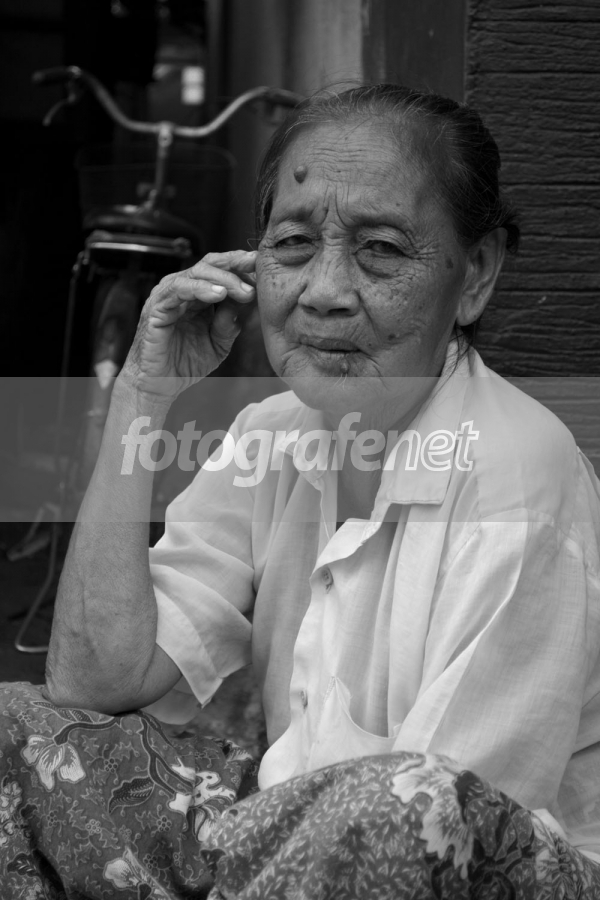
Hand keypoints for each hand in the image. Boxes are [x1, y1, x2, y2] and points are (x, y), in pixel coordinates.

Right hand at [119, 249, 256, 399]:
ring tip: (243, 291)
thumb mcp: (218, 345)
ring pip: (196, 272)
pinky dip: (200, 288)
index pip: (220, 270)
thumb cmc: (185, 364)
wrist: (160, 386)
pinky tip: (219, 294)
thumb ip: (229, 325)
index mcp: (197, 295)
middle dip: (235, 264)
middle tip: (256, 268)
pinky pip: (178, 289)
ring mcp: (167, 296)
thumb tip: (243, 303)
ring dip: (223, 279)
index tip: (262, 268)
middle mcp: (182, 290)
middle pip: (209, 264)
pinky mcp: (156, 307)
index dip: (241, 267)